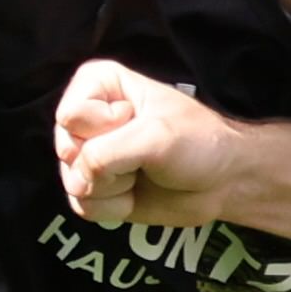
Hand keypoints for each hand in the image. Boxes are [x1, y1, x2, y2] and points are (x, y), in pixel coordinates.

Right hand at [53, 58, 245, 228]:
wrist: (224, 181)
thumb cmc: (197, 144)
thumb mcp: (154, 137)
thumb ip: (105, 154)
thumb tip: (76, 184)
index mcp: (96, 84)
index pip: (71, 116)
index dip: (105, 128)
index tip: (137, 121)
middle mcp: (85, 117)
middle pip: (67, 149)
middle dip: (107, 163)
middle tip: (142, 154)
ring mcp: (87, 154)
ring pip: (72, 181)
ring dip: (113, 187)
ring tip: (141, 172)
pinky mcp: (94, 188)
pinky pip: (82, 206)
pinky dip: (114, 207)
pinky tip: (135, 194)